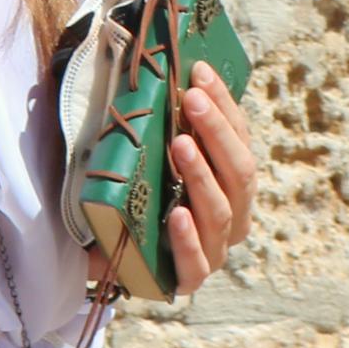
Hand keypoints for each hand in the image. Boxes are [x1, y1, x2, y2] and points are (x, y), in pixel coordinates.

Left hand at [162, 63, 259, 296]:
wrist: (108, 252)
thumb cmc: (139, 194)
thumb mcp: (153, 154)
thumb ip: (167, 124)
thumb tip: (163, 68)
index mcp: (234, 183)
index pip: (240, 138)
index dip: (224, 104)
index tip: (200, 71)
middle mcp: (233, 216)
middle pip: (238, 172)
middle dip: (216, 132)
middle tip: (192, 99)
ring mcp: (214, 250)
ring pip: (221, 212)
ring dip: (201, 176)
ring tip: (180, 146)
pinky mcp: (188, 279)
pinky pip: (194, 262)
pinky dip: (187, 238)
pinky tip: (176, 214)